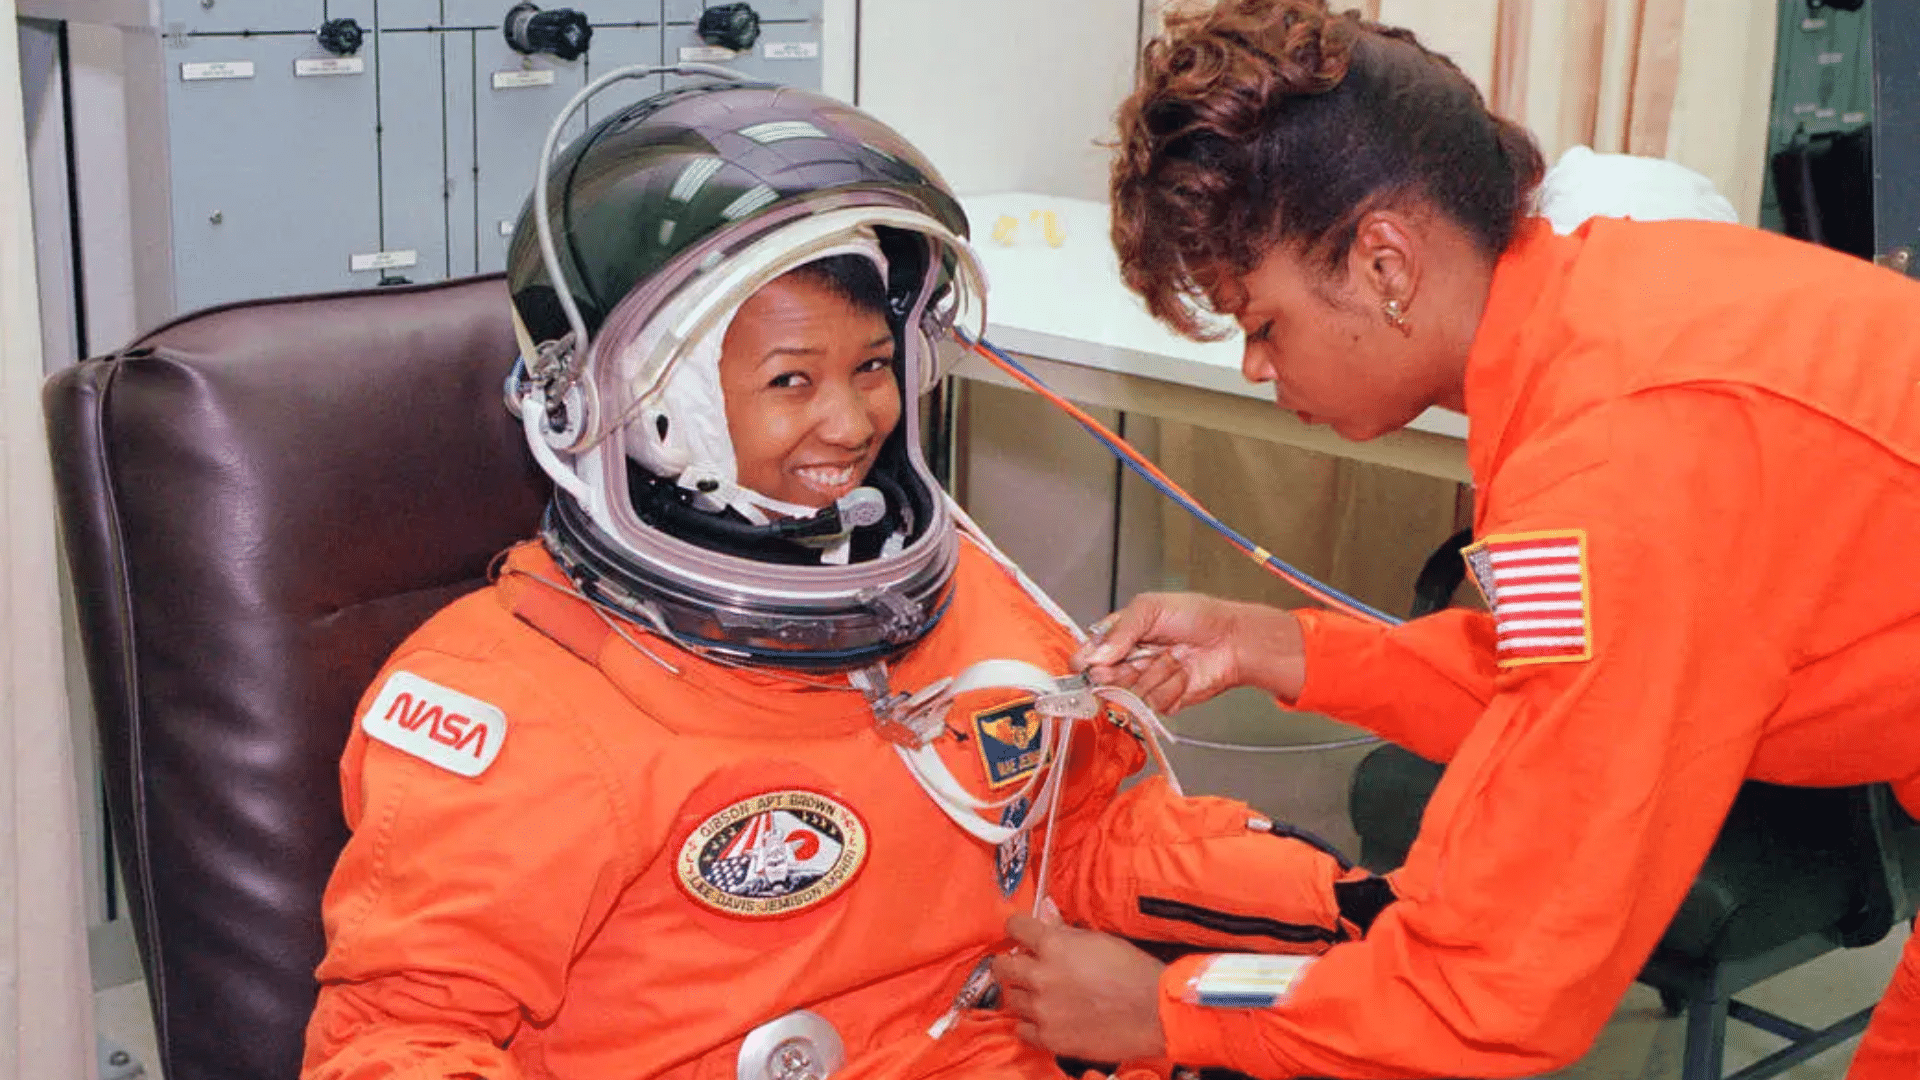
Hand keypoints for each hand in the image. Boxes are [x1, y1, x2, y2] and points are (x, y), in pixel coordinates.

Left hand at [992, 915, 1167, 1062]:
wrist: (1154, 1012)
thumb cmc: (1134, 972)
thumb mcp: (1099, 940)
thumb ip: (1065, 931)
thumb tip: (1045, 912)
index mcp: (1054, 944)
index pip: (1015, 927)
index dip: (1017, 929)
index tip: (1021, 934)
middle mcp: (1041, 975)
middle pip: (1001, 967)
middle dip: (1009, 964)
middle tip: (1022, 967)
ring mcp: (1042, 1009)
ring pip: (1010, 999)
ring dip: (1021, 995)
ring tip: (1039, 996)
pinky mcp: (1049, 1038)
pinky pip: (1021, 1030)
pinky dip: (1029, 1024)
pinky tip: (1044, 1019)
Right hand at [1071, 593, 1304, 711]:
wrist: (1231, 639)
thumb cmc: (1197, 616)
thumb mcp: (1150, 608)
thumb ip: (1119, 630)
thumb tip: (1095, 656)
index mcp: (1121, 635)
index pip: (1090, 653)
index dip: (1086, 660)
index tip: (1085, 664)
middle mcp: (1130, 661)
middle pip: (1103, 679)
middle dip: (1120, 669)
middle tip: (1138, 657)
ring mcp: (1146, 682)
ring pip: (1129, 693)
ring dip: (1154, 674)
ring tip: (1173, 656)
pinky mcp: (1163, 701)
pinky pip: (1154, 704)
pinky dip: (1171, 687)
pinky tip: (1183, 672)